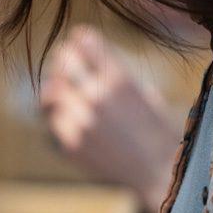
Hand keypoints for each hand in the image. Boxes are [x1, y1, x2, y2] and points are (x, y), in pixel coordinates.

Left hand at [40, 26, 179, 212]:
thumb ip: (122, 80)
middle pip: (64, 63)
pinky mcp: (71, 143)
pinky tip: (64, 114)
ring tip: (57, 87)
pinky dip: (57, 116)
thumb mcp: (149, 96)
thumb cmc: (161, 134)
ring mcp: (81, 120)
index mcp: (120, 79)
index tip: (79, 38)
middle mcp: (97, 96)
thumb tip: (100, 67)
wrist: (159, 174)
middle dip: (63, 59)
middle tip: (63, 59)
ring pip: (51, 93)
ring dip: (55, 88)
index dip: (81, 39)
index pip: (87, 44)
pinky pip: (53, 121)